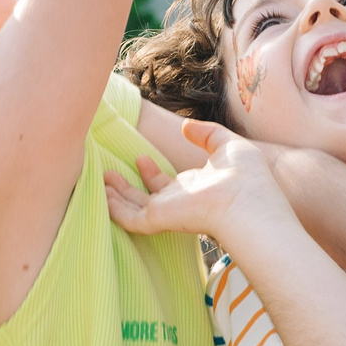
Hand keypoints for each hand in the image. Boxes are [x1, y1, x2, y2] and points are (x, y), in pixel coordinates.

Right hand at [105, 120, 282, 239]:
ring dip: (115, 196)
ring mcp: (167, 212)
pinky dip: (113, 209)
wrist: (246, 200)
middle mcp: (179, 202)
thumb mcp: (227, 145)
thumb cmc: (246, 176)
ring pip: (133, 208)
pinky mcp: (158, 219)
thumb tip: (186, 126)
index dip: (151, 172)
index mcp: (195, 189)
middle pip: (146, 198)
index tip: (141, 157)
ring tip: (98, 180)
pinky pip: (129, 218)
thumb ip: (207, 134)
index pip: (167, 185)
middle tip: (108, 173)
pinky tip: (100, 196)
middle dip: (126, 187)